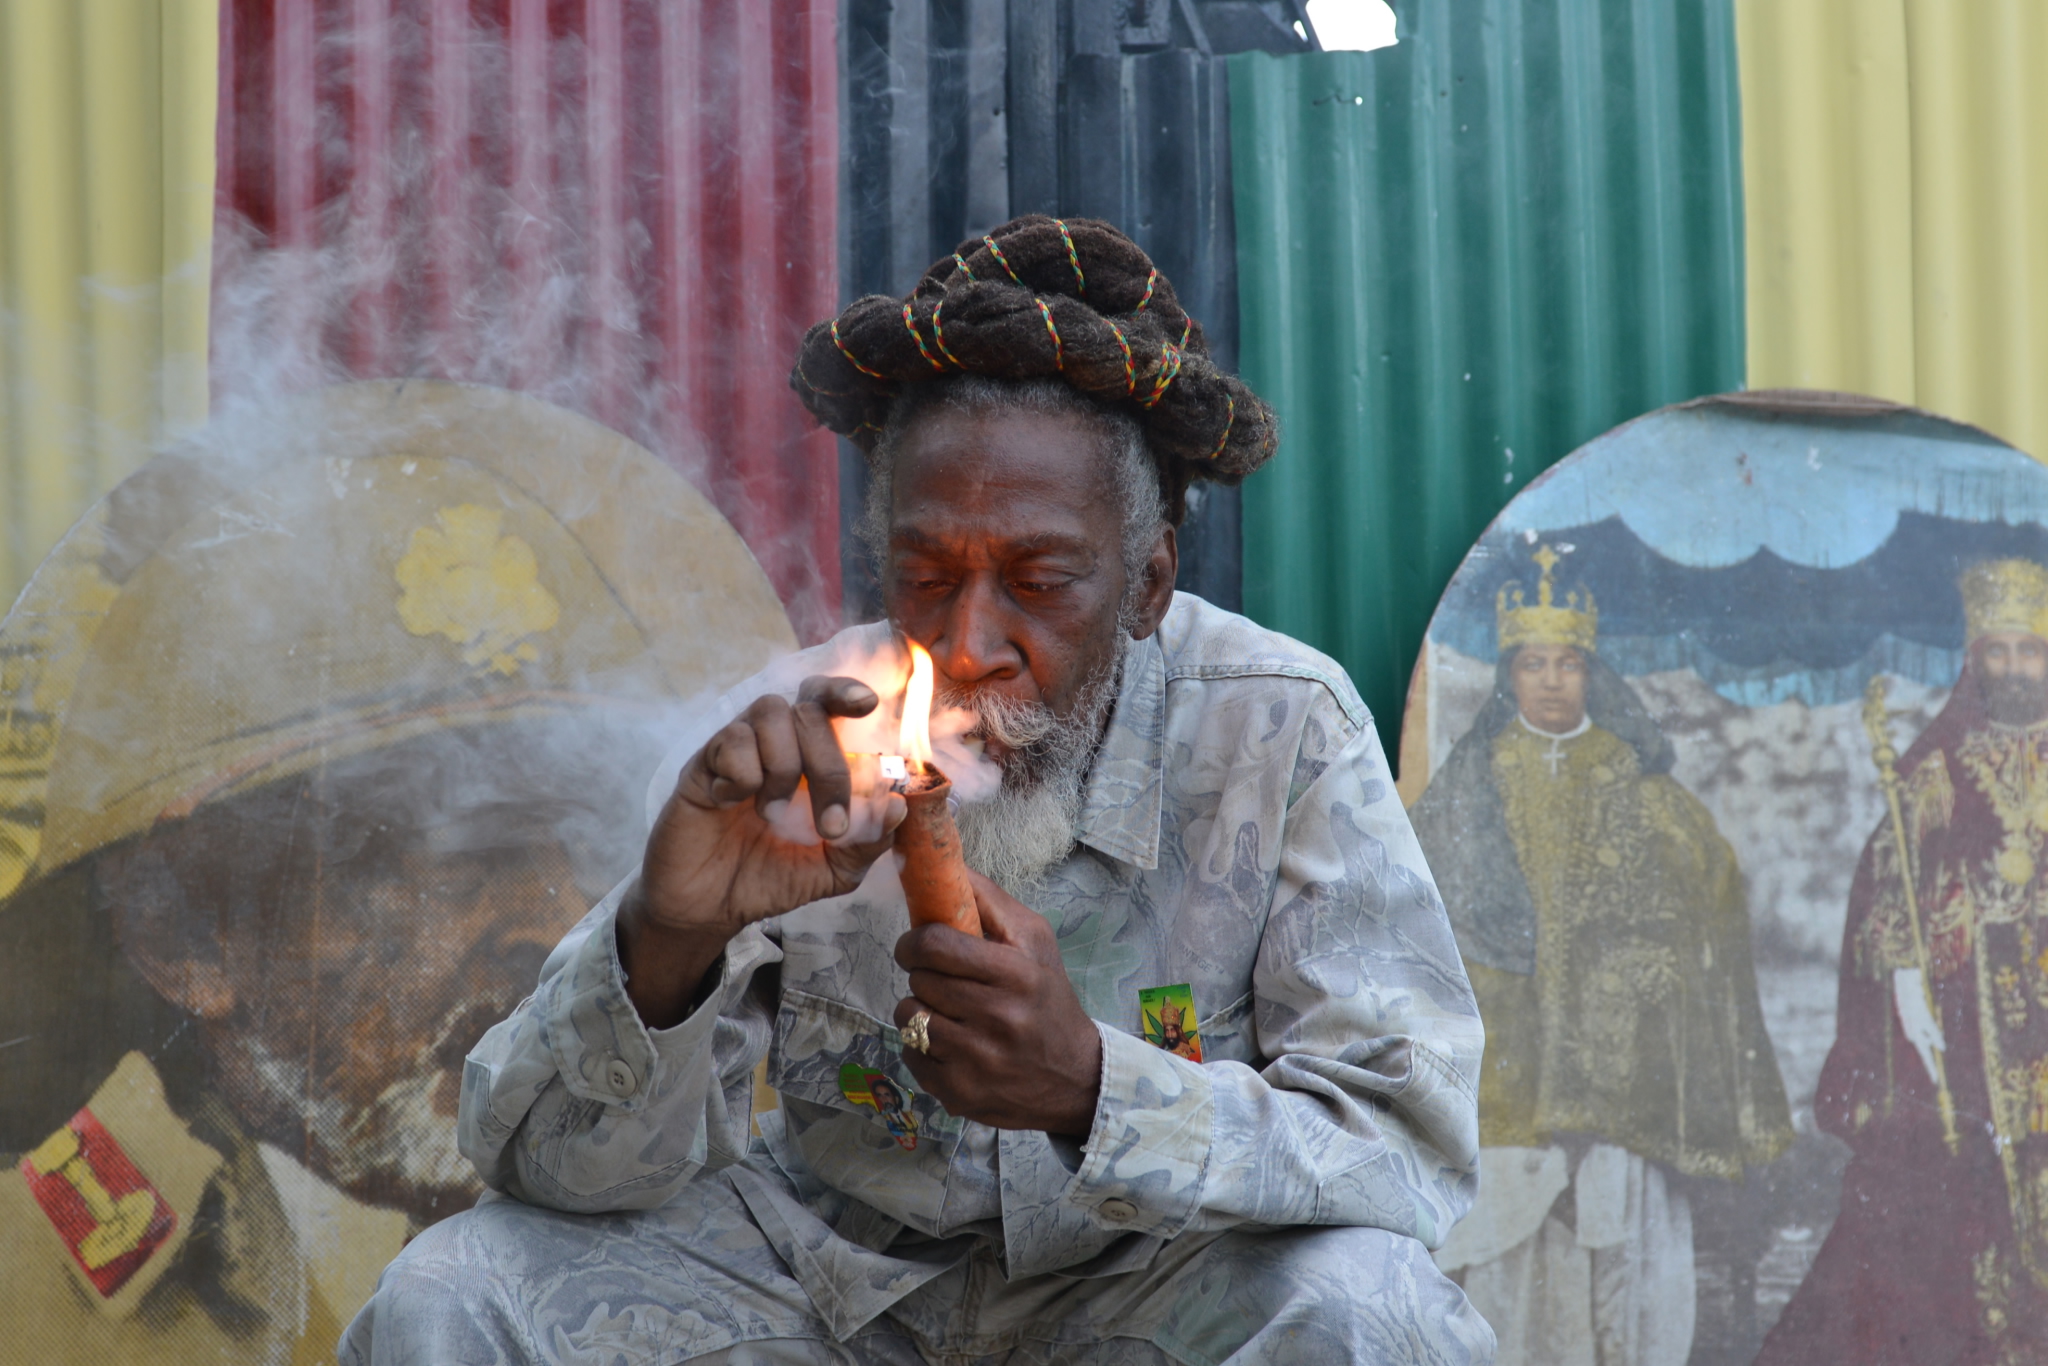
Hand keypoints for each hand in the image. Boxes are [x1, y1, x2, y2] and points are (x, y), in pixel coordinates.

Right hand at [622, 676, 906, 1026]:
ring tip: (774, 815)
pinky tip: (734, 803)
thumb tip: (897, 804)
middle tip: (830, 826)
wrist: (711, 910)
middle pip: (810, 709)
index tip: (867, 704)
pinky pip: (730, 740)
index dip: (846, 691)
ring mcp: (737, 749)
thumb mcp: (834, 870)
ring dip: (785, 765)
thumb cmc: (772, 878)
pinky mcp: (702, 765)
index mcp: (809, 758)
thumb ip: (868, 841)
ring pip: (770, 711)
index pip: (827, 700)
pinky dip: (743, 773)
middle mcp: (774, 743)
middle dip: (830, 768)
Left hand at [892, 870, 1103, 1137]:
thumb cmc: (1048, 998)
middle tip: (940, 979)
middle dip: (922, 975)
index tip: (918, 945)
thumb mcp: (1035, 941)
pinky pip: (911, 1055)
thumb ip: (990, 901)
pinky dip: (922, 1047)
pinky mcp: (959, 1093)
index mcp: (1016, 973)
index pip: (936, 945)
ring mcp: (977, 1060)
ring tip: (946, 1012)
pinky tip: (951, 1044)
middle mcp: (998, 1018)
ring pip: (909, 1017)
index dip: (915, 941)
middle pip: (920, 980)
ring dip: (919, 1010)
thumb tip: (947, 866)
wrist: (1074, 1077)